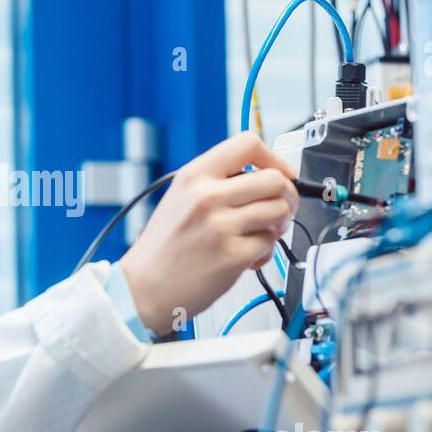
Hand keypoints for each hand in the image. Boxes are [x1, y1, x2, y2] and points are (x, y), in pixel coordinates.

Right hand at [119, 131, 297, 337]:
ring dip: (278, 224)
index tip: (281, 172)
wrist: (144, 288)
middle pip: (275, 179)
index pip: (248, 144)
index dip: (274, 158)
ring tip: (260, 234)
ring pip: (279, 210)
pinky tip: (246, 257)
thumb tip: (265, 175)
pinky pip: (270, 244)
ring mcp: (221, 226)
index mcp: (194, 176)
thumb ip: (218, 181)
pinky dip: (264, 252)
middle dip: (288, 195)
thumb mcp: (180, 197)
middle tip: (280, 207)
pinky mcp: (233, 256)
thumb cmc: (163, 247)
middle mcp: (207, 196)